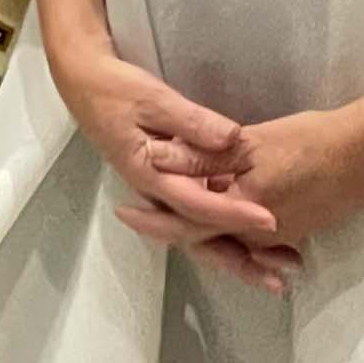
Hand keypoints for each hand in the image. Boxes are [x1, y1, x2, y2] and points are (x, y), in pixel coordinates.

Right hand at [52, 43, 297, 291]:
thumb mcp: (153, 99)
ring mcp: (159, 190)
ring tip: (272, 271)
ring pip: (198, 231)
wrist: (84, 83)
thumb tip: (233, 139)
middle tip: (279, 279)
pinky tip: (247, 239)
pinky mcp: (165, 181)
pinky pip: (196, 214)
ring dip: (233, 252)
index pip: (198, 204)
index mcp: (149, 174)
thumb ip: (191, 121)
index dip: (234, 213)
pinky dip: (221, 229)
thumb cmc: (115, 89)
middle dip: (238, 259)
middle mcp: (154, 192)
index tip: (271, 221)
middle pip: (198, 235)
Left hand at [120, 100, 363, 290]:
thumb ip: (203, 154)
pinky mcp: (297, 226)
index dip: (153, 218)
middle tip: (136, 212)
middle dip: (170, 224)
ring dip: (200, 228)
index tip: (124, 209)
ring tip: (170, 212)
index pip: (185, 224)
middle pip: (203, 235)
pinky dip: (229, 227)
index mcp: (242, 213)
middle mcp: (257, 234)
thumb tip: (156, 157)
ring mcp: (280, 234)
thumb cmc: (313, 142)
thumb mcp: (253, 144)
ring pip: (227, 236)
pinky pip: (251, 235)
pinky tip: (222, 214)